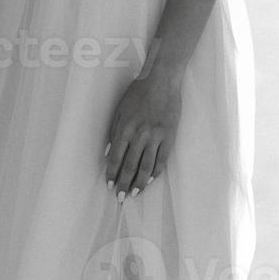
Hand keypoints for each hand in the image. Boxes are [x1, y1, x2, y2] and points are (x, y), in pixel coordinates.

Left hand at [104, 72, 182, 200]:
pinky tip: (150, 180)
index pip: (116, 157)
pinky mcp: (169, 136)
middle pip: (131, 166)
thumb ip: (114, 131)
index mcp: (125, 128)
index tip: (109, 185)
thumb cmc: (138, 93)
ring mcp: (156, 137)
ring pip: (147, 166)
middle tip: (120, 198)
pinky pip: (162, 159)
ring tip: (135, 194)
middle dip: (124, 184)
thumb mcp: (120, 109)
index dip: (112, 173)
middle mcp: (140, 135)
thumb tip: (110, 152)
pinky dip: (155, 172)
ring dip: (140, 183)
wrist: (162, 81)